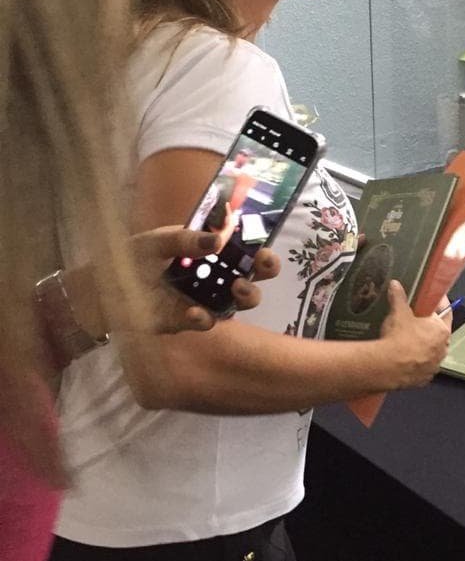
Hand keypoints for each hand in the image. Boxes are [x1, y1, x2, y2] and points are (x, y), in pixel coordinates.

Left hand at [130, 226, 281, 332]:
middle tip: (260, 266)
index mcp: (209, 250)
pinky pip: (206, 321)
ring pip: (239, 301)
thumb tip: (217, 239)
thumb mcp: (156, 241)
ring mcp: (206, 299)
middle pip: (253, 274)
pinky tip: (194, 312)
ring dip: (247, 294)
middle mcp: (215, 275)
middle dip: (265, 270)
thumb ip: (184, 239)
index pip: (244, 246)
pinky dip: (204, 318)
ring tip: (236, 288)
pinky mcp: (189, 320)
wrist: (103, 289)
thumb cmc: (131, 258)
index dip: (260, 245)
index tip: (263, 243)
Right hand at [378, 280, 450, 387]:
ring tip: (409, 340)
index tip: (433, 299)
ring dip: (424, 346)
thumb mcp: (398, 312)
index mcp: (442, 330)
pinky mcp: (424, 378)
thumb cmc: (399, 336)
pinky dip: (417, 361)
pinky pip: (423, 367)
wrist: (387, 367)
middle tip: (418, 319)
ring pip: (432, 351)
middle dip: (430, 326)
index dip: (439, 304)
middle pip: (439, 333)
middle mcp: (443, 349)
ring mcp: (435, 365)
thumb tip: (395, 284)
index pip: (446, 312)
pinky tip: (405, 357)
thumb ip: (399, 297)